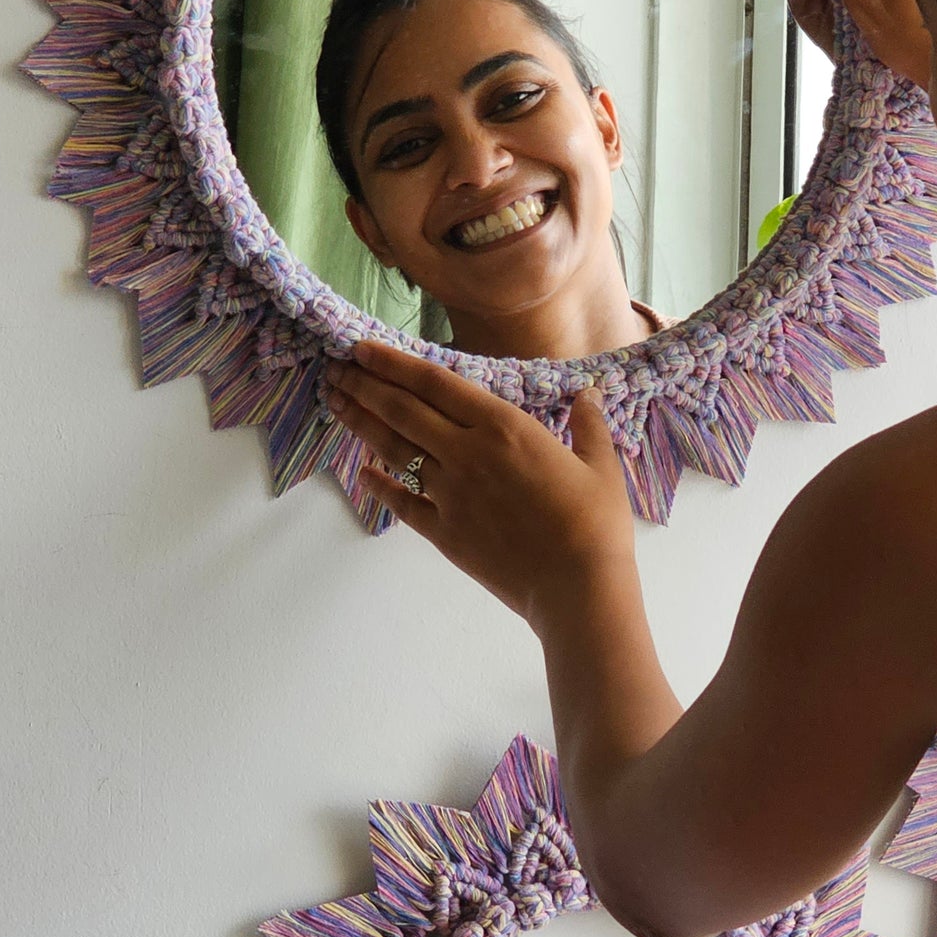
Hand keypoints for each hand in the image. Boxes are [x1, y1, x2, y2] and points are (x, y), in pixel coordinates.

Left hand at [323, 341, 636, 624]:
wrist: (577, 587)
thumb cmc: (595, 524)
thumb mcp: (600, 465)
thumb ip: (588, 425)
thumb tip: (589, 396)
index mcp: (503, 427)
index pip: (434, 383)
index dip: (393, 363)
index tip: (362, 349)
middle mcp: (467, 454)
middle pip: (402, 411)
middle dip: (364, 387)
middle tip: (336, 371)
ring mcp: (450, 495)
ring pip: (393, 451)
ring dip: (361, 425)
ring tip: (336, 404)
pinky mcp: (444, 533)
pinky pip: (402, 504)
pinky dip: (379, 486)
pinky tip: (362, 473)